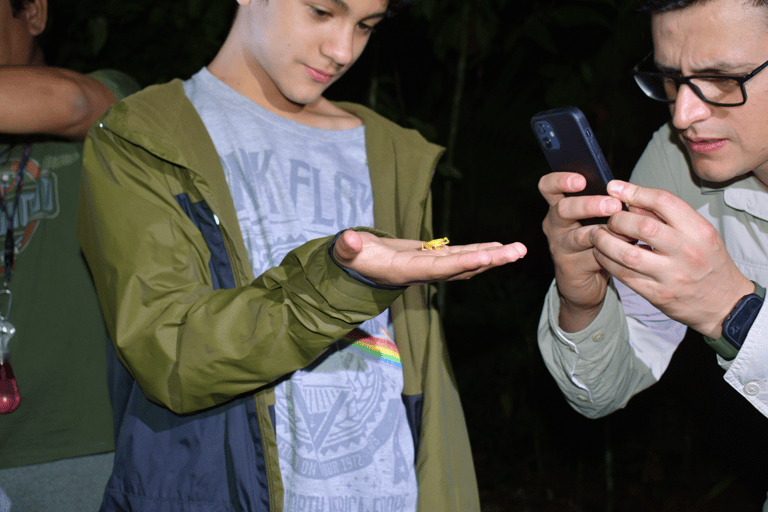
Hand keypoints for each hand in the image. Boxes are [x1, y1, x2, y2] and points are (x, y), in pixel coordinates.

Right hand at [332, 230, 526, 285]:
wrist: (358, 267)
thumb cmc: (351, 259)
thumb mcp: (347, 253)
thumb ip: (347, 248)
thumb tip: (348, 240)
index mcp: (406, 271)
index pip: (438, 268)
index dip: (461, 264)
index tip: (486, 258)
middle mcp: (425, 272)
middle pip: (462, 268)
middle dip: (489, 261)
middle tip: (516, 252)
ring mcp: (432, 267)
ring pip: (467, 263)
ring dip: (493, 257)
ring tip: (518, 250)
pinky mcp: (434, 259)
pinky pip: (462, 257)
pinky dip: (481, 252)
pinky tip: (499, 247)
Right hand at [539, 172, 623, 330]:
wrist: (586, 281)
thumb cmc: (594, 240)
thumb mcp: (594, 219)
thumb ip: (603, 203)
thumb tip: (628, 192)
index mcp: (558, 206)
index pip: (548, 187)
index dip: (560, 180)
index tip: (582, 180)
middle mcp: (555, 225)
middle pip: (563, 209)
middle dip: (589, 205)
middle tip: (613, 204)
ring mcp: (560, 247)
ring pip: (580, 236)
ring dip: (604, 231)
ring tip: (625, 229)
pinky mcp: (570, 267)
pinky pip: (593, 257)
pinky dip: (612, 251)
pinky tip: (627, 248)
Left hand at [594, 180, 753, 337]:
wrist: (725, 304)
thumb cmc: (709, 263)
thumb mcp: (699, 234)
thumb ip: (667, 217)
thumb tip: (630, 200)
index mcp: (699, 230)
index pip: (663, 201)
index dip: (635, 191)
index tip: (614, 188)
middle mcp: (687, 251)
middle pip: (642, 227)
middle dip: (617, 219)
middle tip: (609, 219)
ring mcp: (672, 275)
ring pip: (627, 254)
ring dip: (604, 242)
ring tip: (597, 235)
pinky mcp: (657, 294)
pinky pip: (624, 275)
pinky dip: (607, 262)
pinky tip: (602, 254)